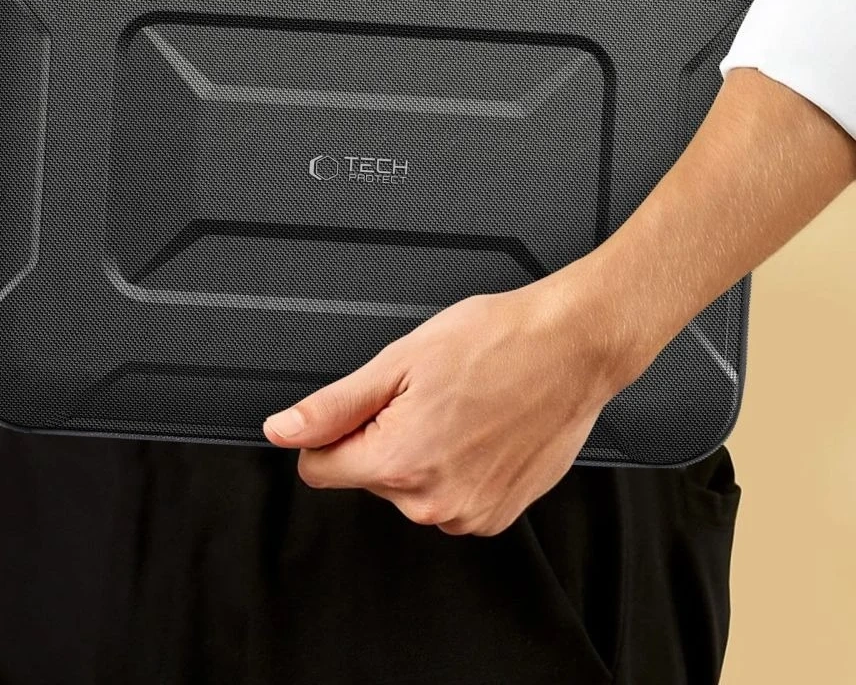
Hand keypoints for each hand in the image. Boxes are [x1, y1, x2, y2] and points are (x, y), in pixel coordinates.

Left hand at [263, 266, 644, 535]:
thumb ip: (333, 407)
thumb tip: (283, 431)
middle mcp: (433, 501)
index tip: (364, 405)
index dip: (333, 430)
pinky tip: (481, 428)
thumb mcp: (400, 361)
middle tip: (427, 393)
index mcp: (400, 462)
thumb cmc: (499, 342)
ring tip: (461, 407)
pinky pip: (450, 496)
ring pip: (410, 487)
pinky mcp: (499, 514)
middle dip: (384, 435)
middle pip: (368, 476)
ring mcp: (470, 513)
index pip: (318, 469)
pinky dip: (457, 466)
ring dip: (423, 452)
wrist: (572, 346)